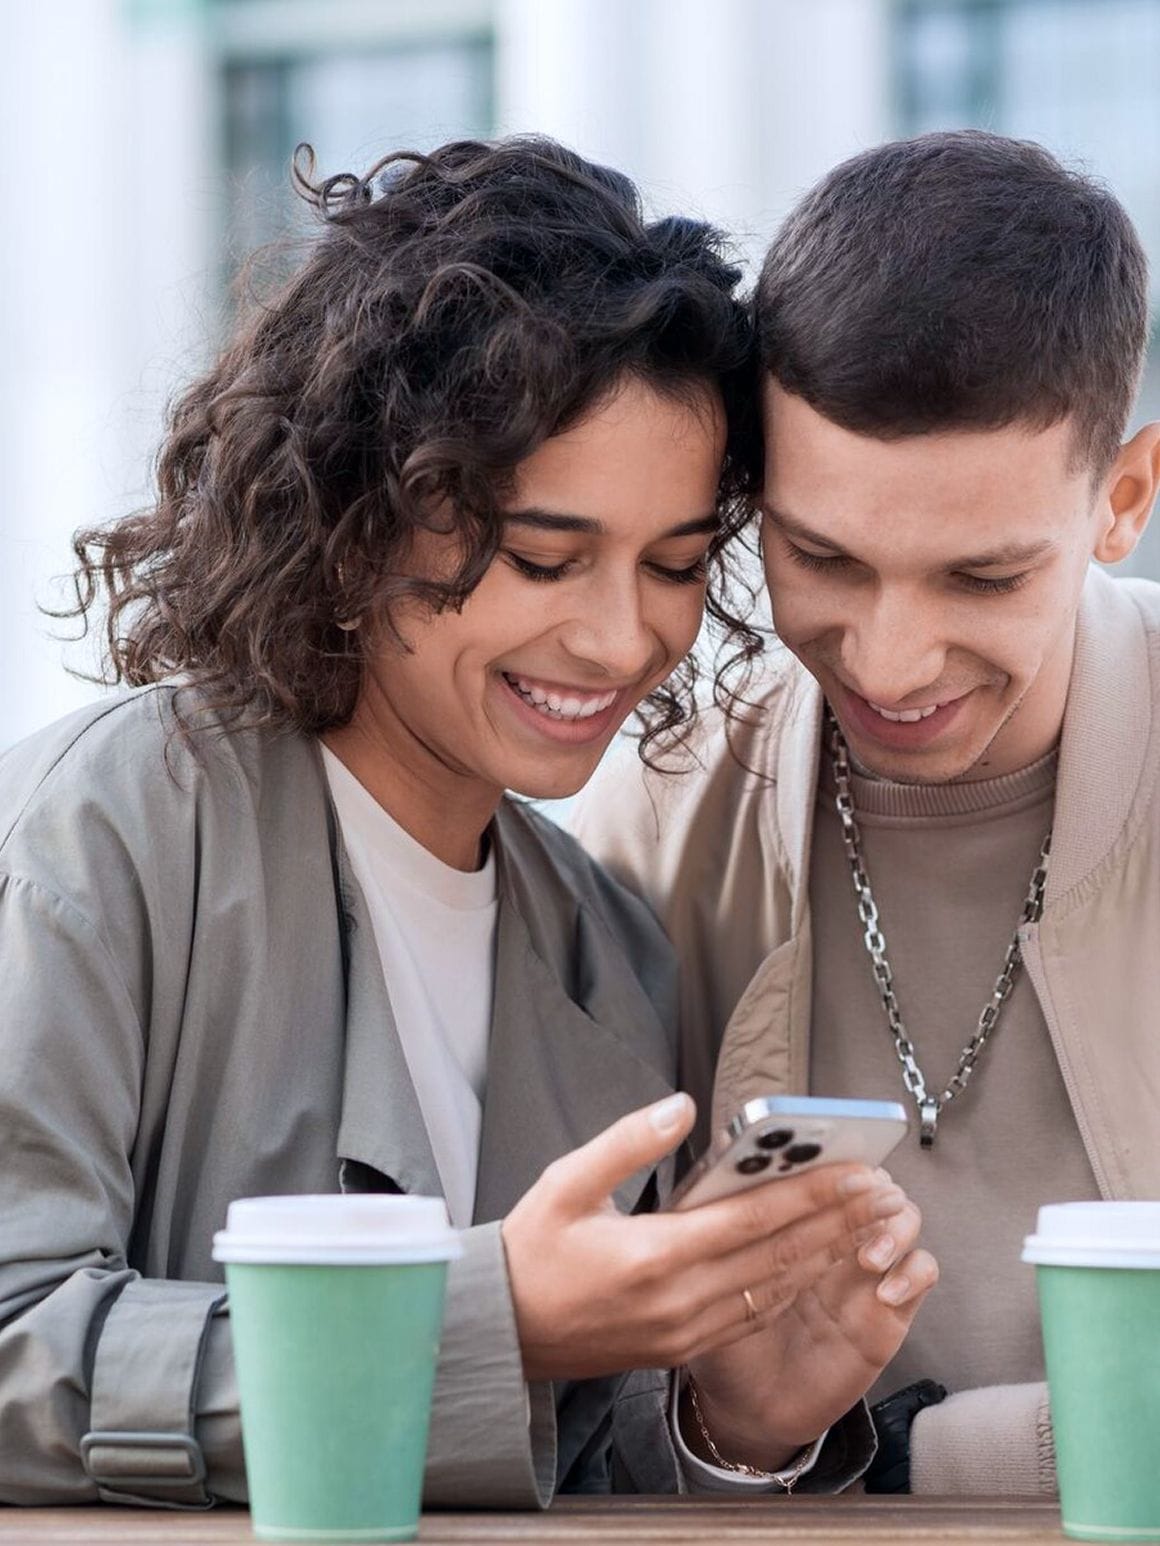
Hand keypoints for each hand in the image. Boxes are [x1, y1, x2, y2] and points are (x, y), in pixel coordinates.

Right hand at [501, 1093, 908, 1381]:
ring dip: (825, 1256)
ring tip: (866, 1227)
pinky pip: (753, 1316)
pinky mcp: (682, 1348)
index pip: (753, 1220)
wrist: (502, 1332)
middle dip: (838, 1223)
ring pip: (775, 1290)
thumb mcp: (566, 1181)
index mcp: (653, 1255)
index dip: (811, 1194)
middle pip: (778, 1256)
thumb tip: (682, 1107)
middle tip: (884, 1194)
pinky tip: (817, 1267)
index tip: (856, 1171)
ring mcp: (684, 1331)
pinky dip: (793, 1288)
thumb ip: (627, 1141)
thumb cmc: (532, 1251)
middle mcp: (679, 1299)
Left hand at [686, 1181, 937, 1470]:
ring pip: (904, 1217)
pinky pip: (923, 1272)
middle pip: (869, 1183)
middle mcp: (832, 1235)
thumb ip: (716, 1236)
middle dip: (868, 1185)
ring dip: (895, 1225)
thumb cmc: (725, 1338)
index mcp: (788, 1220)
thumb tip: (714, 1180)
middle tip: (864, 1192)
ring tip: (869, 1254)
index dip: (825, 1158)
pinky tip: (884, 1291)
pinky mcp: (889, 1309)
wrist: (748, 1407)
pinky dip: (912, 1272)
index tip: (827, 1151)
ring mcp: (864, 1270)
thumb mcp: (708, 1284)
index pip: (818, 1169)